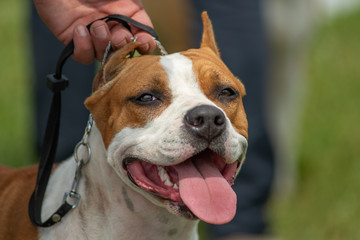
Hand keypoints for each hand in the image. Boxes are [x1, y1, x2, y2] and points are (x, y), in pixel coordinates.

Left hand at [34, 0, 155, 63]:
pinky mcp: (74, 40)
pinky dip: (83, 48)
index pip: (143, 37)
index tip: (142, 42)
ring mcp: (93, 35)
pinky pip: (84, 56)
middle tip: (117, 36)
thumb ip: (134, 5)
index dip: (145, 44)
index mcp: (128, 13)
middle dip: (123, 45)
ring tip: (96, 25)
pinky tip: (79, 29)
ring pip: (105, 57)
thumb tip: (148, 26)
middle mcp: (113, 27)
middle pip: (125, 51)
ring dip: (103, 44)